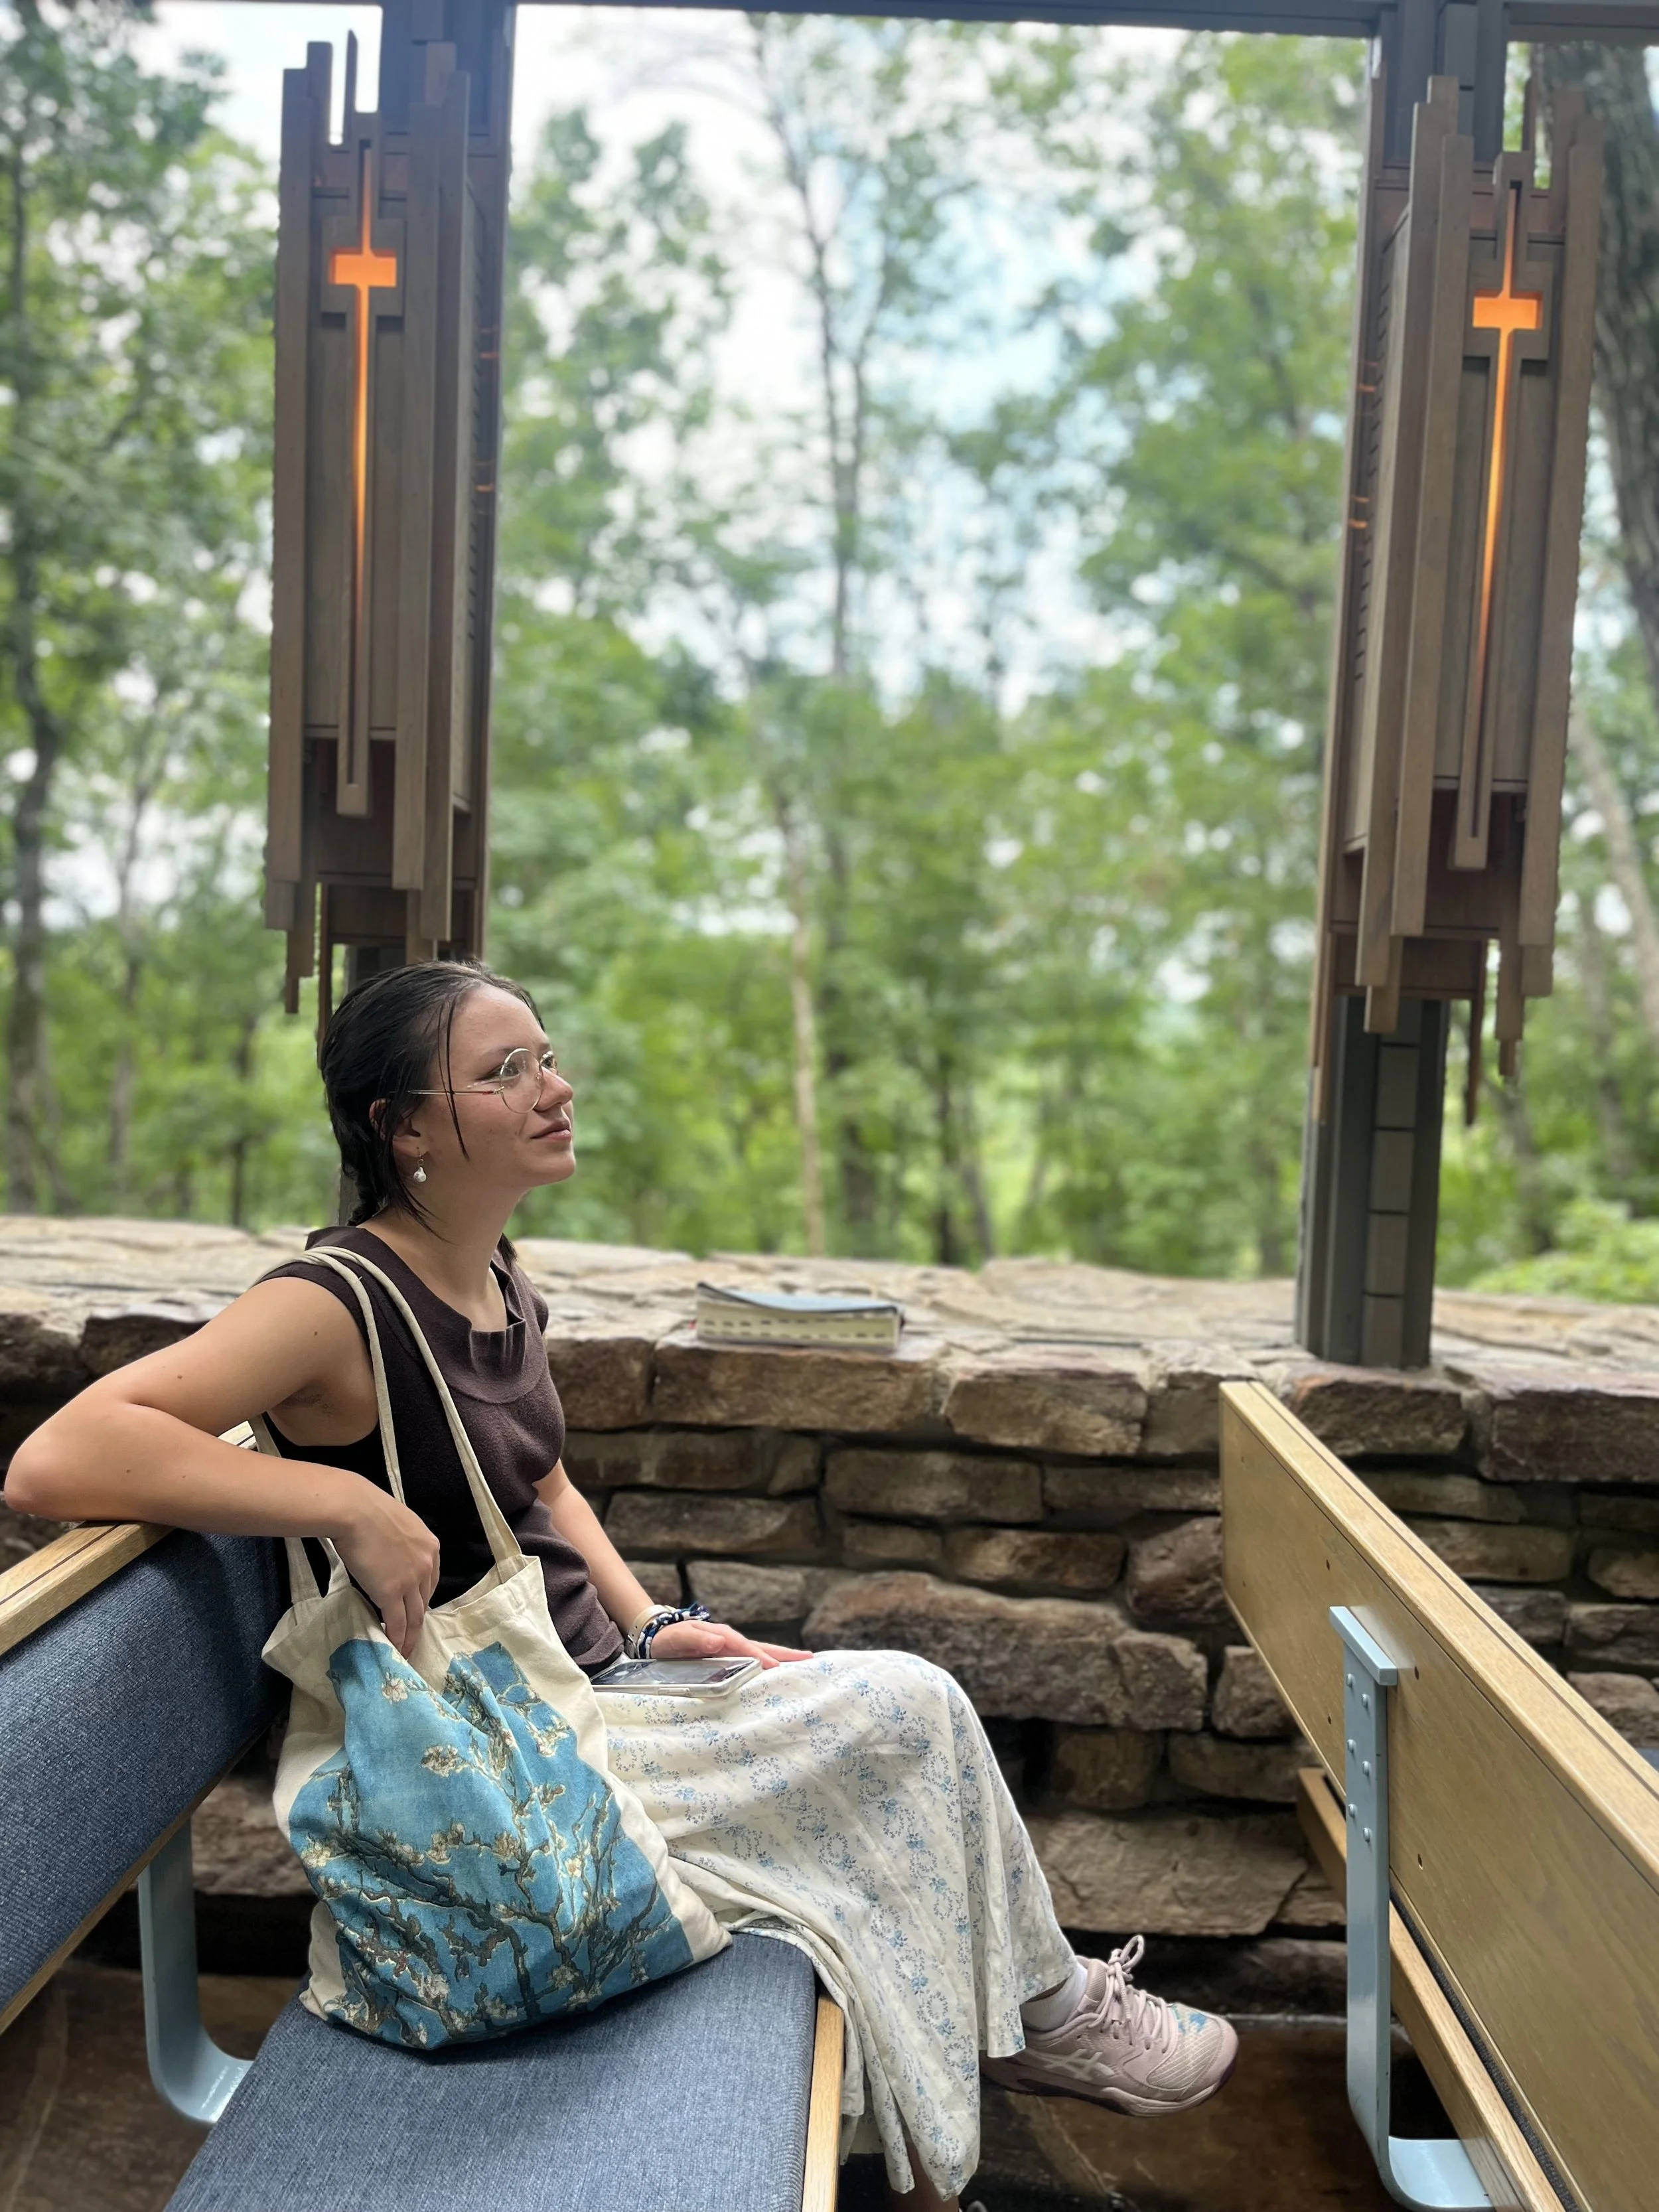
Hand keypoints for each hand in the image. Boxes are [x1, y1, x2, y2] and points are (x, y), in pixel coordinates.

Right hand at [328, 1478, 442, 1659]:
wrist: (355, 1511)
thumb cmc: (369, 1510)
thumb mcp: (398, 1523)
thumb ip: (401, 1542)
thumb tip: (390, 1552)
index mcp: (430, 1547)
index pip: (431, 1580)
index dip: (422, 1598)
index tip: (415, 1609)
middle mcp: (426, 1565)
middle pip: (424, 1601)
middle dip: (418, 1621)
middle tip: (412, 1638)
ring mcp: (410, 1580)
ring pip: (414, 1616)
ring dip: (410, 1636)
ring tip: (405, 1651)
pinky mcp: (391, 1592)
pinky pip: (397, 1622)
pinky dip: (396, 1637)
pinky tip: (393, 1647)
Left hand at [648, 1616, 811, 1669]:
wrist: (656, 1638)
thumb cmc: (668, 1638)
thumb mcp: (678, 1637)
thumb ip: (696, 1638)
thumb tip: (718, 1641)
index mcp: (722, 1636)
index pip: (747, 1648)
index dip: (761, 1658)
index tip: (777, 1668)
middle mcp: (731, 1642)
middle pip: (763, 1649)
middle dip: (786, 1655)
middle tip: (811, 1660)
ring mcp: (731, 1651)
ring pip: (761, 1656)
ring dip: (781, 1661)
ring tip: (804, 1667)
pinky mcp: (728, 1660)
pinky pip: (751, 1664)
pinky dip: (767, 1668)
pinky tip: (777, 1677)